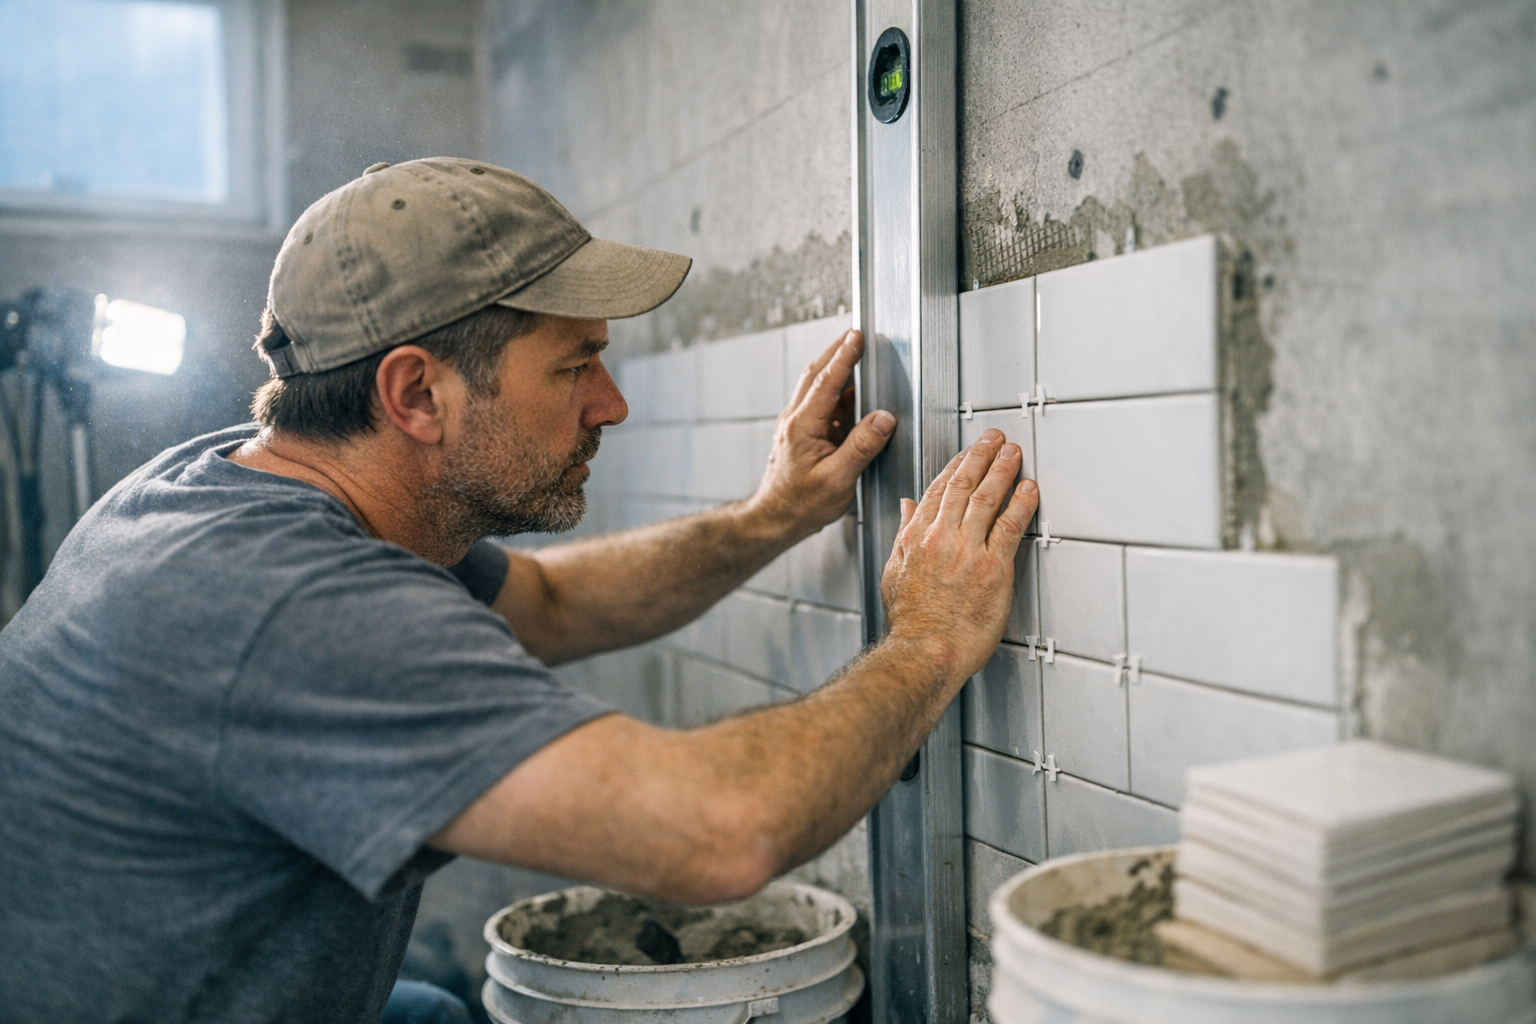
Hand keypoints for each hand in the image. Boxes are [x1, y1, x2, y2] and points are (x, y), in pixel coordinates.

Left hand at [748, 329, 894, 538]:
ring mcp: (796, 425)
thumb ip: (861, 446)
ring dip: (835, 369)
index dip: (844, 357)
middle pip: (816, 375)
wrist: (775, 519)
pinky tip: (851, 393)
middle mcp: (795, 421)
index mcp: (802, 427)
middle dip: (837, 351)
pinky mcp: (800, 433)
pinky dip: (836, 391)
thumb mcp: (838, 479)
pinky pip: (820, 404)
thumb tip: (883, 420)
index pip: (826, 382)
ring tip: (856, 356)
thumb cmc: (801, 504)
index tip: (857, 337)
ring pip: (816, 387)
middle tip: (856, 335)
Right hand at [880, 430, 1038, 683]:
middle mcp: (941, 538)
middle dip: (981, 456)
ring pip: (986, 498)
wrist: (925, 650)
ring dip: (1002, 471)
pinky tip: (1029, 489)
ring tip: (1014, 453)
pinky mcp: (993, 568)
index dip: (956, 465)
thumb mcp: (894, 573)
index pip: (938, 490)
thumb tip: (907, 507)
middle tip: (995, 439)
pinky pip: (1011, 526)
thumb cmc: (911, 622)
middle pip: (963, 485)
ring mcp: (967, 551)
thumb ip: (903, 535)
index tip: (968, 453)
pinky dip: (1022, 504)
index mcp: (916, 538)